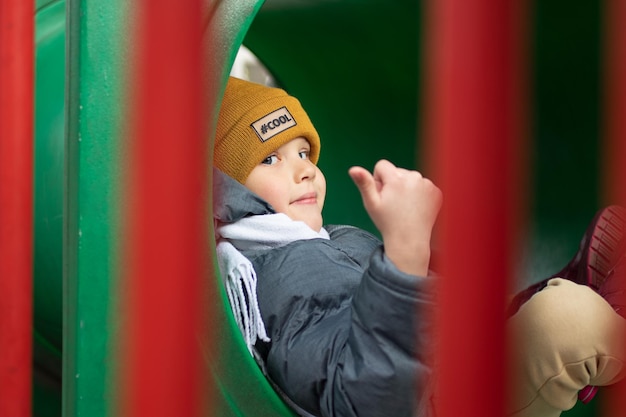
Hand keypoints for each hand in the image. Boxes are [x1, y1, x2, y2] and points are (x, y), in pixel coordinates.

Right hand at [349, 160, 441, 275]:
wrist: (409, 240)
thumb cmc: (388, 223)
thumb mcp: (371, 204)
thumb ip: (363, 183)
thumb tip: (353, 169)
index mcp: (396, 179)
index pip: (382, 165)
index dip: (378, 180)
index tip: (383, 194)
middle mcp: (414, 178)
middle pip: (397, 171)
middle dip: (393, 184)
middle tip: (394, 203)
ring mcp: (427, 184)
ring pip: (411, 178)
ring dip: (407, 188)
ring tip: (405, 206)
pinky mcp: (436, 191)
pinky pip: (423, 185)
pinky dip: (419, 193)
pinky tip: (416, 207)